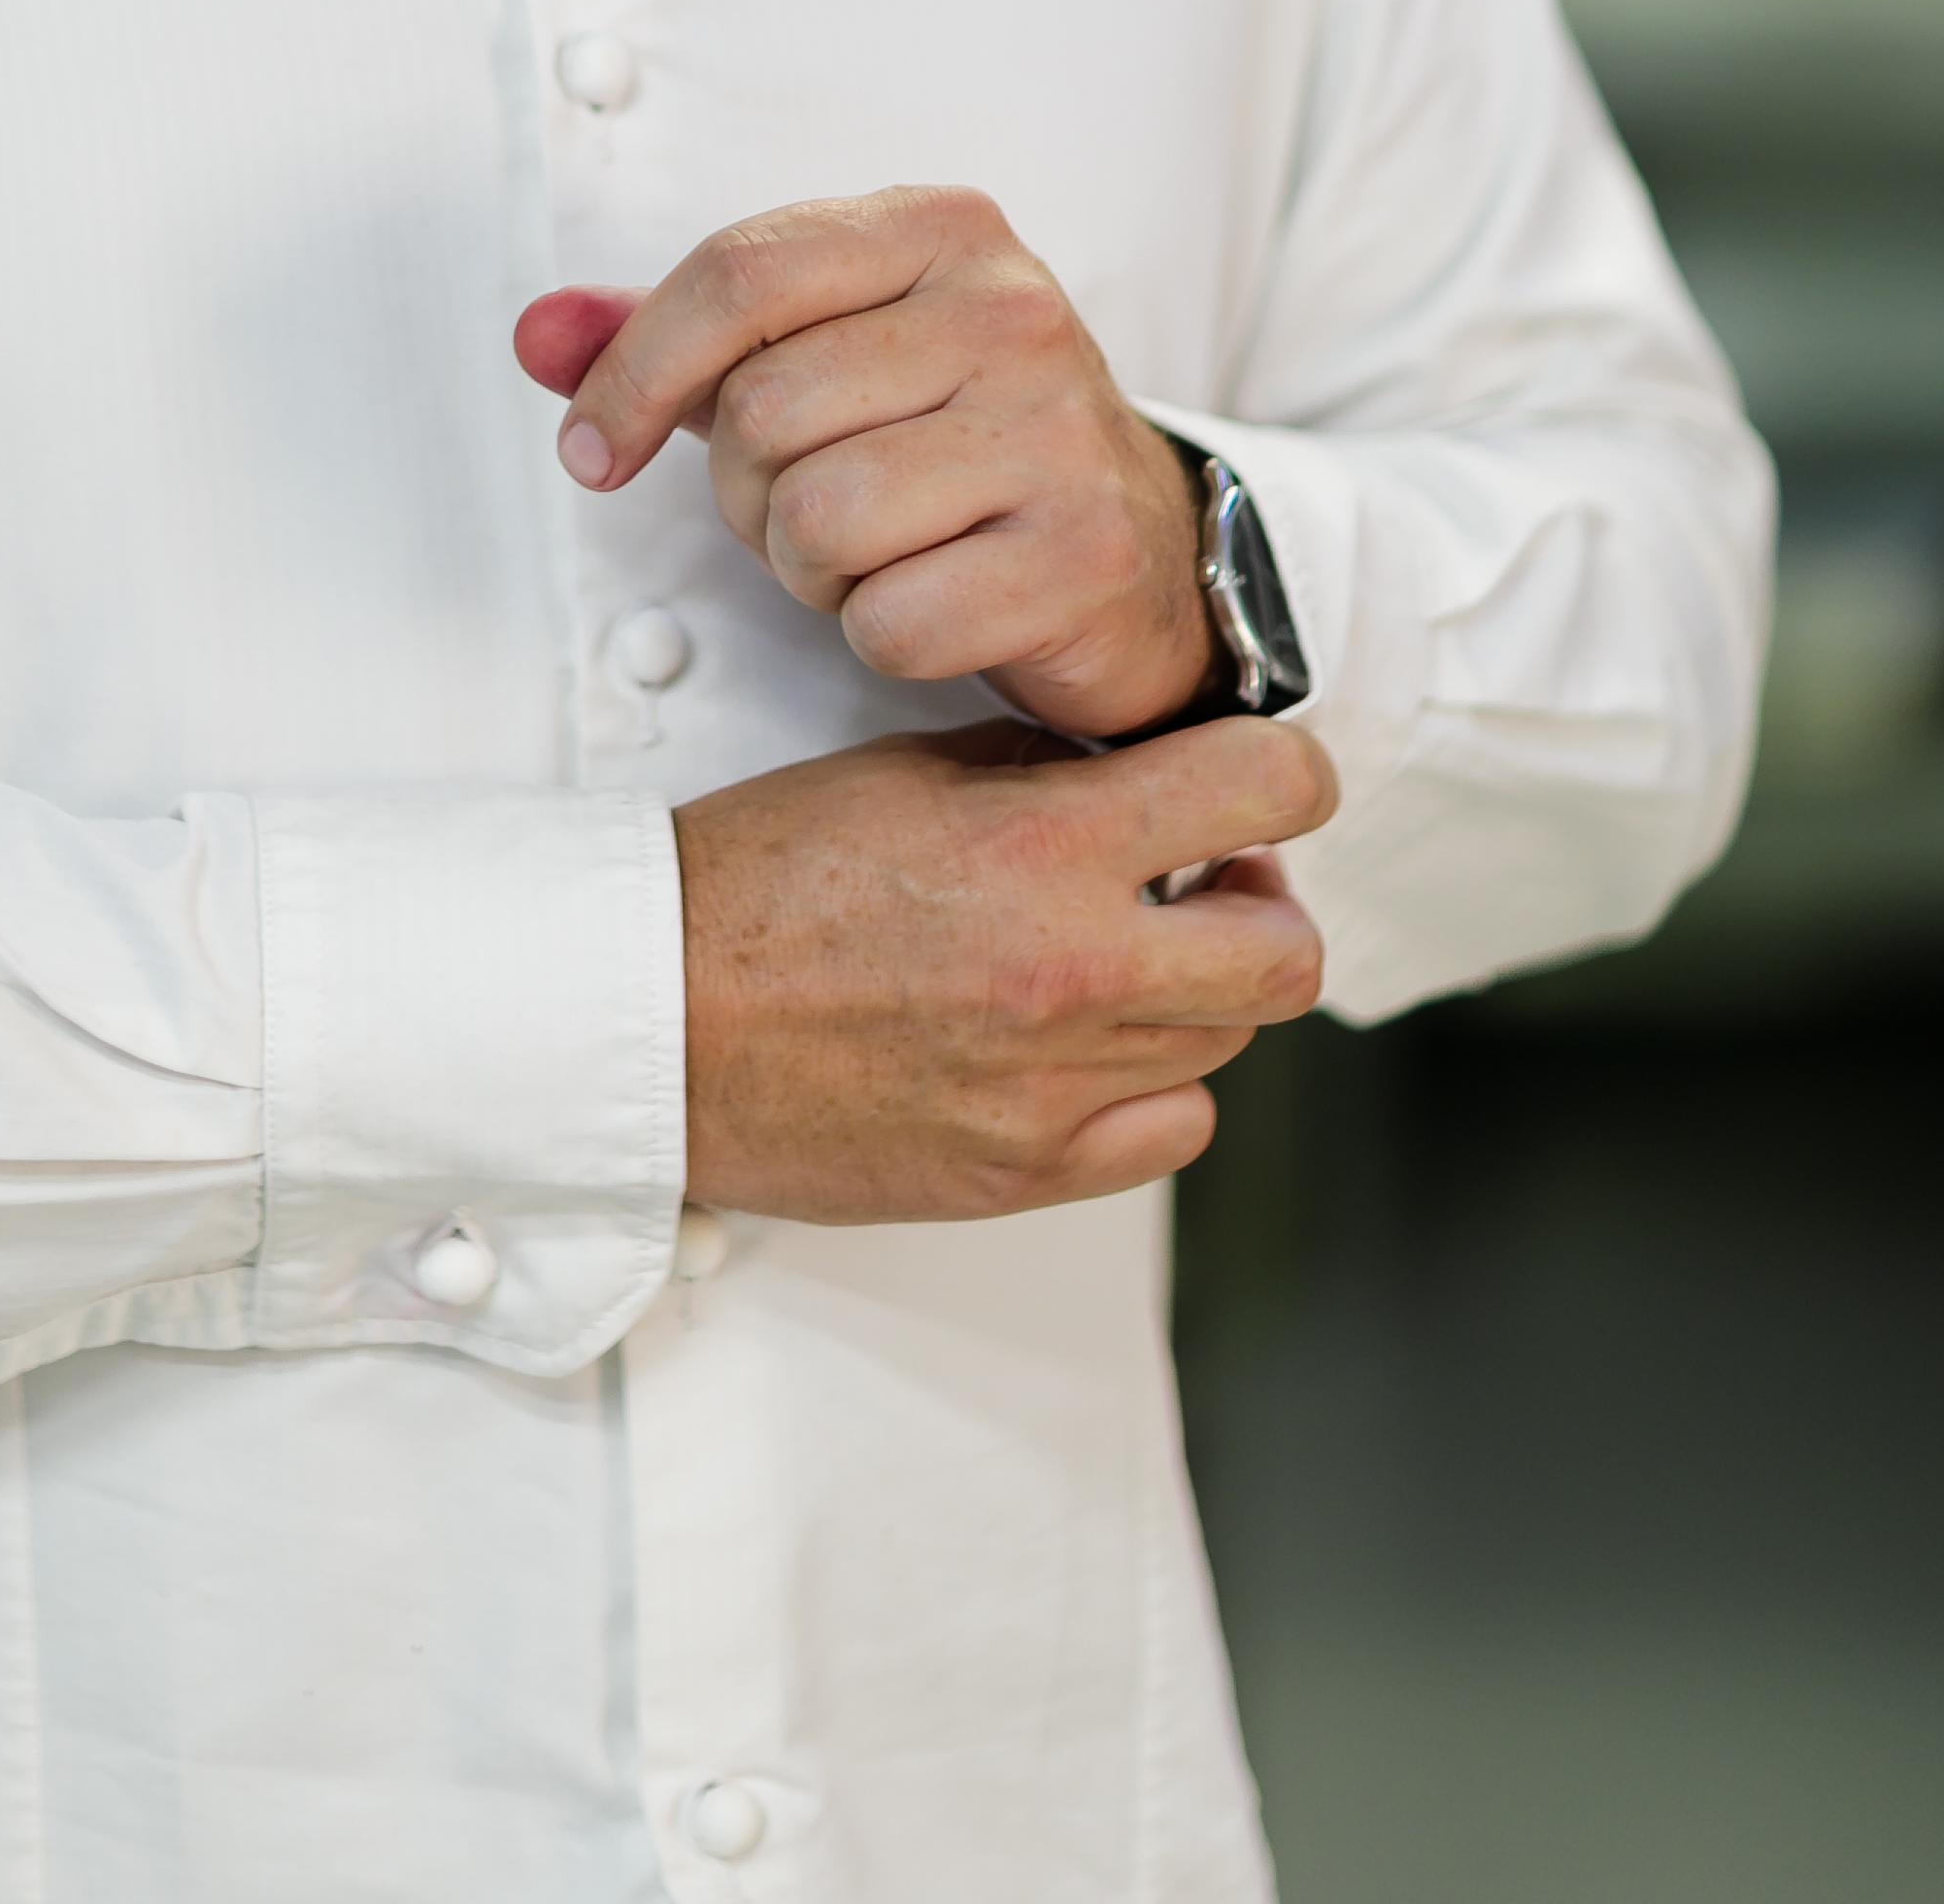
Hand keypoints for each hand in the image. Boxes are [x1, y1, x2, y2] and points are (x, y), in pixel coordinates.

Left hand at [518, 186, 1219, 739]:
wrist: (1140, 550)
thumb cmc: (952, 442)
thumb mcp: (821, 354)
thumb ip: (673, 338)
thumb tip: (536, 336)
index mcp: (943, 229)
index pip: (737, 275)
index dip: (633, 372)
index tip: (592, 450)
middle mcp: (1012, 312)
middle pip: (763, 411)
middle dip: (744, 492)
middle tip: (801, 510)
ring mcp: (1058, 433)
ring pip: (817, 520)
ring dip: (809, 570)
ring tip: (871, 553)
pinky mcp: (1080, 557)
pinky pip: (890, 621)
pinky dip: (880, 633)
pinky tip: (935, 602)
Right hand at [675, 719, 1335, 1221]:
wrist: (655, 1017)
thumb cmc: (756, 883)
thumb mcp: (906, 772)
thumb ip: (1043, 770)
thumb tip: (1141, 774)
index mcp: (1043, 848)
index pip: (1266, 790)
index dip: (1289, 773)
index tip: (1264, 780)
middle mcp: (1074, 973)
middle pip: (1288, 951)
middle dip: (1261, 900)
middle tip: (1203, 877)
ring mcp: (1057, 1088)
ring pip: (1229, 1041)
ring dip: (1195, 988)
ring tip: (1115, 954)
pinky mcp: (1027, 1174)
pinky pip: (1172, 1129)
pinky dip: (1153, 1084)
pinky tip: (1087, 1043)